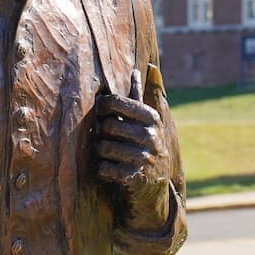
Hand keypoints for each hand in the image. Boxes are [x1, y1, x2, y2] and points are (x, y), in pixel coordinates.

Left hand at [94, 69, 171, 230]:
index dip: (103, 106)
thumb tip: (151, 67)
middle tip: (107, 138)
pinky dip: (103, 170)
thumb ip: (146, 94)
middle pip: (107, 126)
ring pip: (103, 147)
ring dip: (101, 152)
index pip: (116, 102)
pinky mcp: (135, 177)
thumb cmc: (145, 145)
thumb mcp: (149, 120)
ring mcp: (144, 158)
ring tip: (109, 154)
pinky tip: (111, 169)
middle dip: (102, 133)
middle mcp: (151, 136)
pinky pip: (104, 168)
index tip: (102, 112)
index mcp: (151, 117)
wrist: (154, 187)